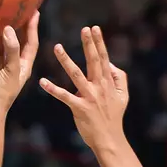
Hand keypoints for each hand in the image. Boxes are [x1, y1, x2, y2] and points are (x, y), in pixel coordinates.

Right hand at [0, 12, 38, 112]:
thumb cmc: (3, 91)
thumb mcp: (11, 69)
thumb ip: (11, 49)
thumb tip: (8, 29)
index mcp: (24, 66)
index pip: (31, 43)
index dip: (33, 28)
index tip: (34, 12)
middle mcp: (13, 66)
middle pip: (16, 43)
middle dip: (17, 28)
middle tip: (16, 11)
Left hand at [40, 25, 130, 154]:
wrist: (109, 138)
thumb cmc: (114, 116)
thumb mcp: (123, 95)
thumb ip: (120, 77)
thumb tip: (111, 64)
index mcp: (108, 82)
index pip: (103, 58)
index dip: (99, 42)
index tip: (94, 28)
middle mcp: (99, 87)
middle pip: (93, 61)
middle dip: (88, 44)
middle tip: (84, 29)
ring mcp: (89, 97)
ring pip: (76, 75)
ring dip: (66, 60)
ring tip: (56, 46)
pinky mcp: (79, 108)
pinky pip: (64, 96)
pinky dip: (53, 89)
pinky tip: (42, 82)